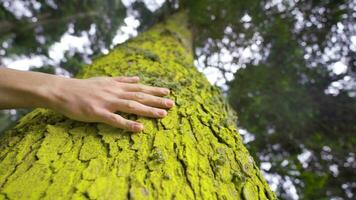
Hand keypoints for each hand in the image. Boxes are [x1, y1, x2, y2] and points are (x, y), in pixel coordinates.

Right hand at [48, 76, 173, 131]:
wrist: (62, 91)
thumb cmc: (83, 87)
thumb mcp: (104, 79)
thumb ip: (121, 80)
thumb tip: (137, 78)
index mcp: (116, 86)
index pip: (139, 88)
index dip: (154, 90)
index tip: (167, 92)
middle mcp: (114, 92)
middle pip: (139, 96)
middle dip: (157, 100)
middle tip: (172, 104)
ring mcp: (107, 102)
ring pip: (132, 106)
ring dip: (148, 110)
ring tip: (163, 114)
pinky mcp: (98, 113)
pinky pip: (115, 120)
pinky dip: (128, 124)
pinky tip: (140, 129)